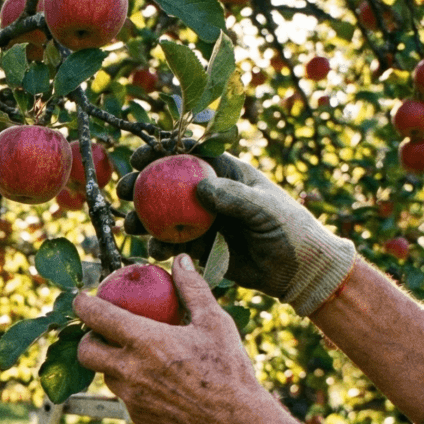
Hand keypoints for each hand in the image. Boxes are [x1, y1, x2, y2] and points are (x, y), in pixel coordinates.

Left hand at [75, 253, 284, 423]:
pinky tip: (155, 379)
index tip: (82, 299)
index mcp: (145, 342)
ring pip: (106, 375)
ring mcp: (131, 397)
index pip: (97, 317)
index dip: (83, 305)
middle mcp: (130, 371)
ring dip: (113, 362)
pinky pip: (125, 395)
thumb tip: (180, 260)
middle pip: (85, 352)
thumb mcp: (214, 322)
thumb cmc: (229, 370)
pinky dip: (132, 383)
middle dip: (88, 338)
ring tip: (137, 354)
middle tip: (105, 331)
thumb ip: (192, 289)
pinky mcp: (138, 416)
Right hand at [116, 141, 355, 316]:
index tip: (140, 156)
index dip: (162, 152)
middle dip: (142, 186)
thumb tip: (200, 186)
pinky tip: (153, 251)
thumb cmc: (290, 230)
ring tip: (130, 226)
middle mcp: (211, 195)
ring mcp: (205, 222)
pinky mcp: (202, 248)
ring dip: (144, 219)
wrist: (299, 270)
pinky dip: (159, 247)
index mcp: (228, 175)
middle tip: (124, 191)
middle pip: (168, 185)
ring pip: (165, 216)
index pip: (190, 156)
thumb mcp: (264, 209)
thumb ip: (233, 197)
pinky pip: (174, 245)